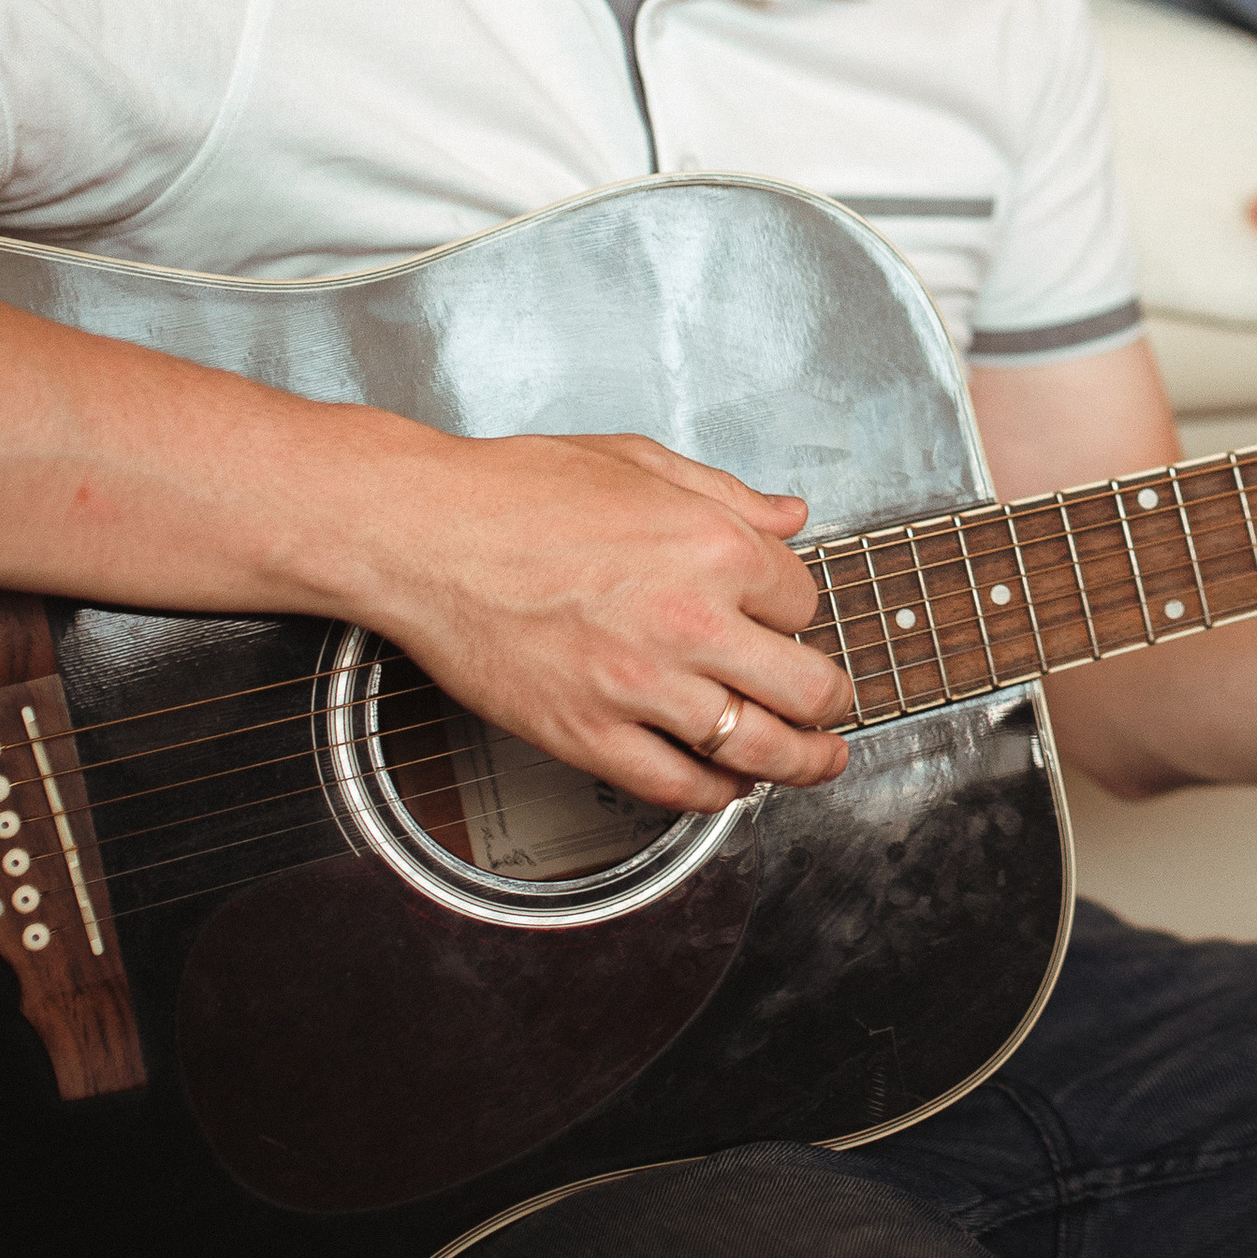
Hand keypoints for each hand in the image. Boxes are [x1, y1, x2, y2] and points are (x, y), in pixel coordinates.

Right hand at [354, 431, 854, 818]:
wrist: (423, 533)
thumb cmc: (514, 491)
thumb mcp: (639, 462)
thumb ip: (726, 495)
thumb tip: (789, 515)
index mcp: (713, 547)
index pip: (803, 601)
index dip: (798, 614)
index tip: (784, 623)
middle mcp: (689, 620)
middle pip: (806, 687)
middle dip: (830, 703)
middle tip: (833, 709)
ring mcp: (639, 686)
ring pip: (756, 749)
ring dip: (800, 764)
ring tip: (815, 765)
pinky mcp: (587, 734)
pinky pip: (675, 787)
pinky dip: (715, 795)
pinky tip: (726, 786)